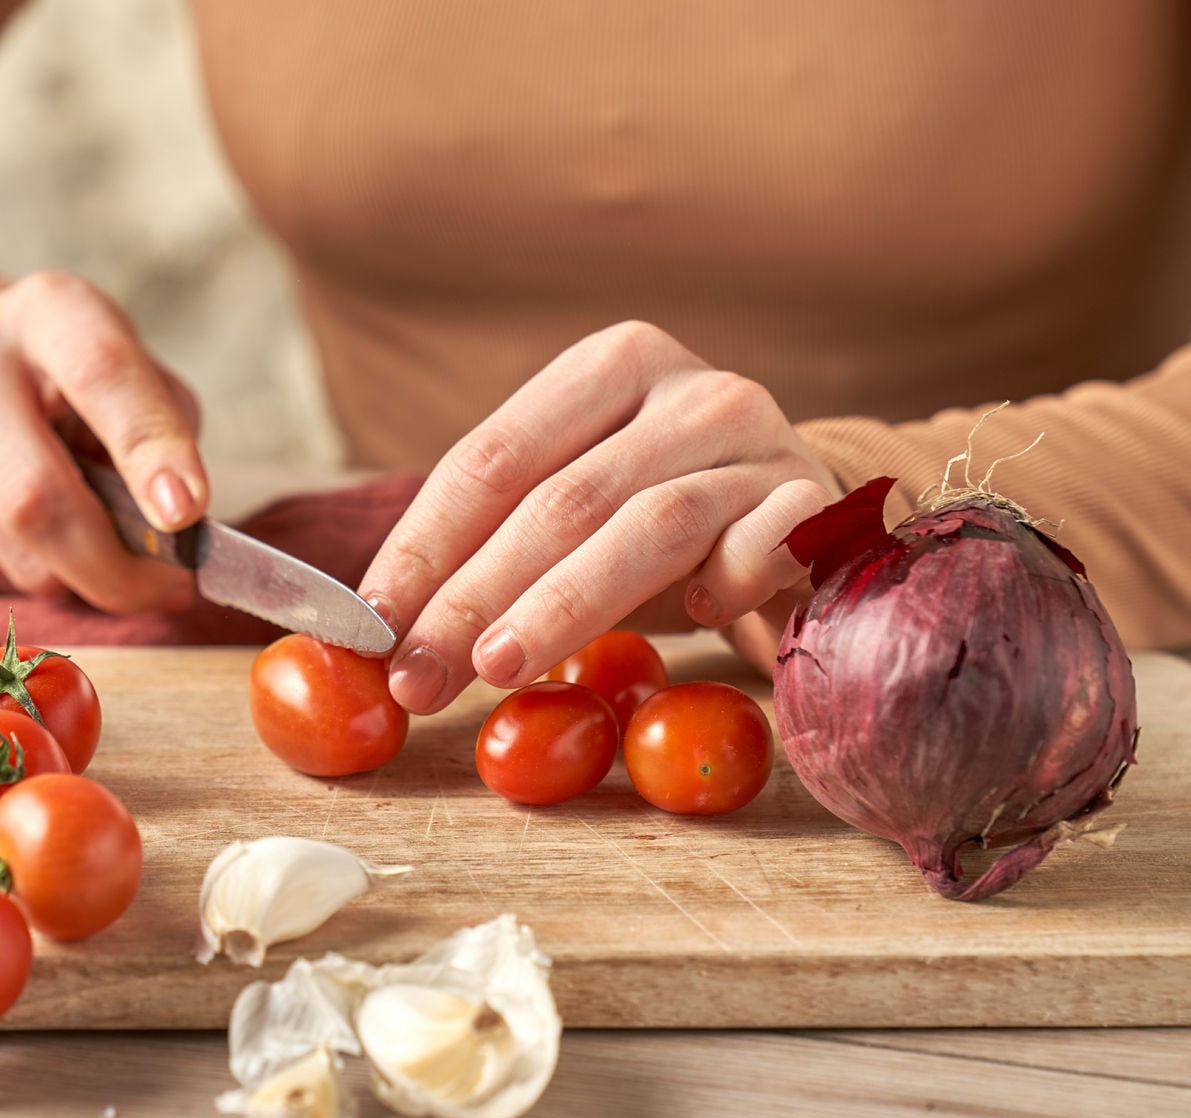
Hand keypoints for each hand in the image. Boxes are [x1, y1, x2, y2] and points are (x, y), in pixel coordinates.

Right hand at [0, 272, 205, 611]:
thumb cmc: (62, 379)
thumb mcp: (122, 366)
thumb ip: (161, 430)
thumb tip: (172, 535)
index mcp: (50, 312)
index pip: (103, 377)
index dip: (149, 449)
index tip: (187, 513)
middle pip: (41, 499)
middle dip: (117, 567)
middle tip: (169, 589)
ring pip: (20, 559)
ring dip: (80, 578)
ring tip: (96, 550)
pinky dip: (33, 579)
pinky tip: (32, 542)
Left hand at [357, 321, 840, 712]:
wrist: (810, 516)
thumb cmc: (665, 523)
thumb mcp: (578, 510)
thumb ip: (495, 546)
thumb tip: (386, 636)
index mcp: (608, 368)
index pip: (491, 458)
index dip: (423, 546)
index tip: (373, 625)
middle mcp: (688, 390)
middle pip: (558, 499)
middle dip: (474, 596)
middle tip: (420, 676)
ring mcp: (759, 440)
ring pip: (646, 525)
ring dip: (562, 605)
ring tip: (497, 669)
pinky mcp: (818, 500)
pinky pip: (762, 543)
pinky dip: (723, 582)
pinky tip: (696, 620)